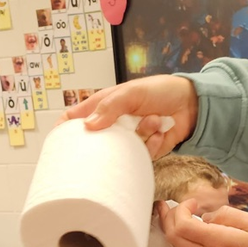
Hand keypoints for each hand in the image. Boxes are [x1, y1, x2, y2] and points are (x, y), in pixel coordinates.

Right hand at [59, 75, 197, 157]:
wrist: (191, 104)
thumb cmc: (160, 90)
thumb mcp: (132, 92)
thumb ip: (110, 107)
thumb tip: (88, 126)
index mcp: (105, 105)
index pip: (77, 117)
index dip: (64, 128)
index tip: (56, 142)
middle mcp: (115, 124)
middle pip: (97, 142)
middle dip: (102, 146)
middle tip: (108, 146)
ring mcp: (130, 139)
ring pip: (122, 150)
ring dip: (141, 135)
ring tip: (154, 119)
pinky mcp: (146, 151)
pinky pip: (142, 156)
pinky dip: (153, 144)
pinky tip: (162, 130)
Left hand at [158, 200, 247, 246]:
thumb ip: (226, 214)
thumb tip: (206, 216)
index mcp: (219, 243)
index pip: (183, 226)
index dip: (181, 210)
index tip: (193, 203)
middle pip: (173, 237)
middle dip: (168, 218)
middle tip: (172, 206)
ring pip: (177, 246)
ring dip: (173, 229)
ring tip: (178, 214)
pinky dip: (182, 239)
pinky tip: (190, 228)